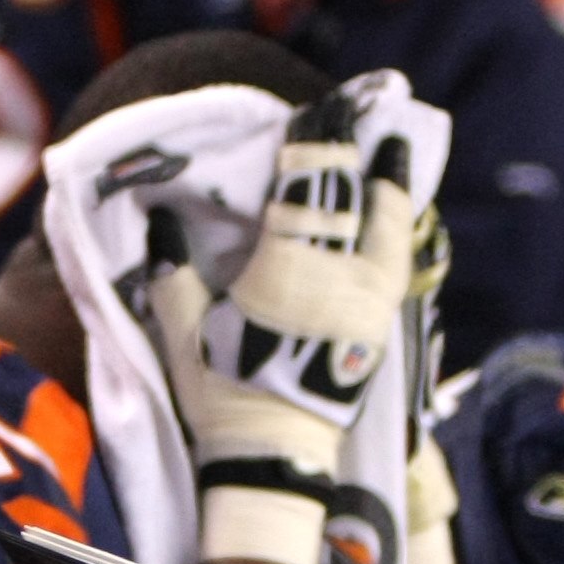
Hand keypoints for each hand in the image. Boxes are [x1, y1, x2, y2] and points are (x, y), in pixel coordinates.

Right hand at [134, 97, 417, 563]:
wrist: (274, 460)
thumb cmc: (219, 395)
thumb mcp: (182, 331)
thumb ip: (172, 270)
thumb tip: (164, 217)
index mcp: (285, 275)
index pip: (304, 193)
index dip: (314, 145)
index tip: (320, 107)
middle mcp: (337, 282)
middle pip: (350, 200)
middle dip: (353, 150)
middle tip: (364, 104)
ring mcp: (368, 305)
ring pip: (386, 228)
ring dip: (388, 183)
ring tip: (395, 146)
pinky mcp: (381, 327)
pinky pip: (397, 261)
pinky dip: (398, 226)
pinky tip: (397, 208)